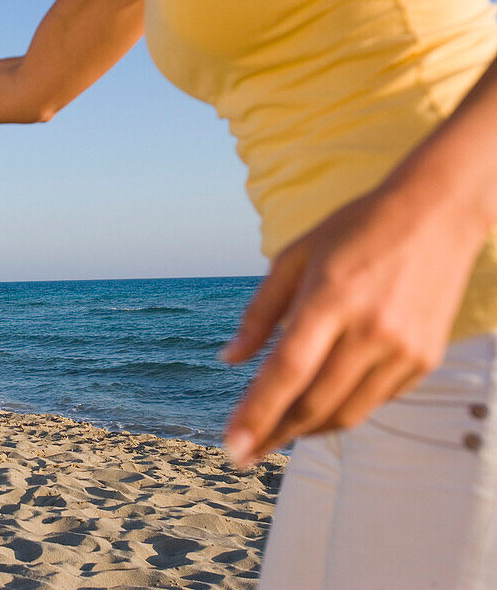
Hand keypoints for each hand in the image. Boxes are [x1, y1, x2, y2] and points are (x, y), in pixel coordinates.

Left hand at [222, 180, 487, 466]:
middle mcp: (371, 328)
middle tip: (243, 454)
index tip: (231, 445)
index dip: (257, 413)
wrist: (437, 212)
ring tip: (274, 436)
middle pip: (314, 402)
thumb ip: (259, 312)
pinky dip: (341, 410)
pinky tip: (317, 410)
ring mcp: (403, 347)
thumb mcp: (294, 257)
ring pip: (346, 412)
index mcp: (331, 297)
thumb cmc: (354, 229)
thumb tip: (228, 360)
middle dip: (273, 434)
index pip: (287, 370)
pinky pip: (375, 400)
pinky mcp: (425, 358)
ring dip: (306, 431)